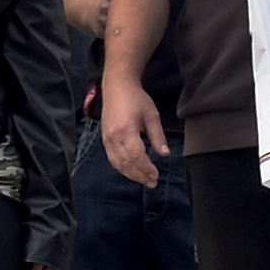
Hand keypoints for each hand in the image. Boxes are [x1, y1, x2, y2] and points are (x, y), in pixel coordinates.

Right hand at [100, 72, 171, 188]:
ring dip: (131, 175)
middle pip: (125, 163)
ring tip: (144, 180)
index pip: (135, 156)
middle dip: (139, 175)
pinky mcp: (104, 140)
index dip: (146, 168)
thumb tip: (164, 155)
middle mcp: (113, 137)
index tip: (156, 176)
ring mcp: (106, 139)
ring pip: (117, 164)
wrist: (117, 87)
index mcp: (126, 130)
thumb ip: (157, 136)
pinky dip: (122, 168)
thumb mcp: (152, 115)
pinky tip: (132, 172)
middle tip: (152, 183)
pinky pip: (112, 159)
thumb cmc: (136, 99)